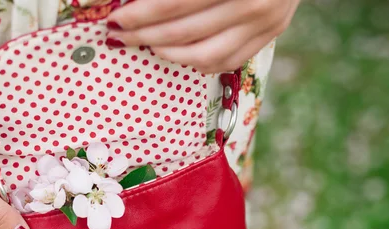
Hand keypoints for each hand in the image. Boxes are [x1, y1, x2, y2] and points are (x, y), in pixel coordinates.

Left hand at [106, 0, 299, 72]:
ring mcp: (266, 20)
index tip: (115, 18)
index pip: (174, 2)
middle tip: (119, 35)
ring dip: (166, 53)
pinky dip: (196, 62)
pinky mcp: (272, 32)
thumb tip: (133, 2)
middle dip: (143, 35)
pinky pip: (226, 61)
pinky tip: (176, 52)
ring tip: (146, 44)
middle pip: (184, 31)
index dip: (140, 14)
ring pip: (203, 55)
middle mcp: (253, 1)